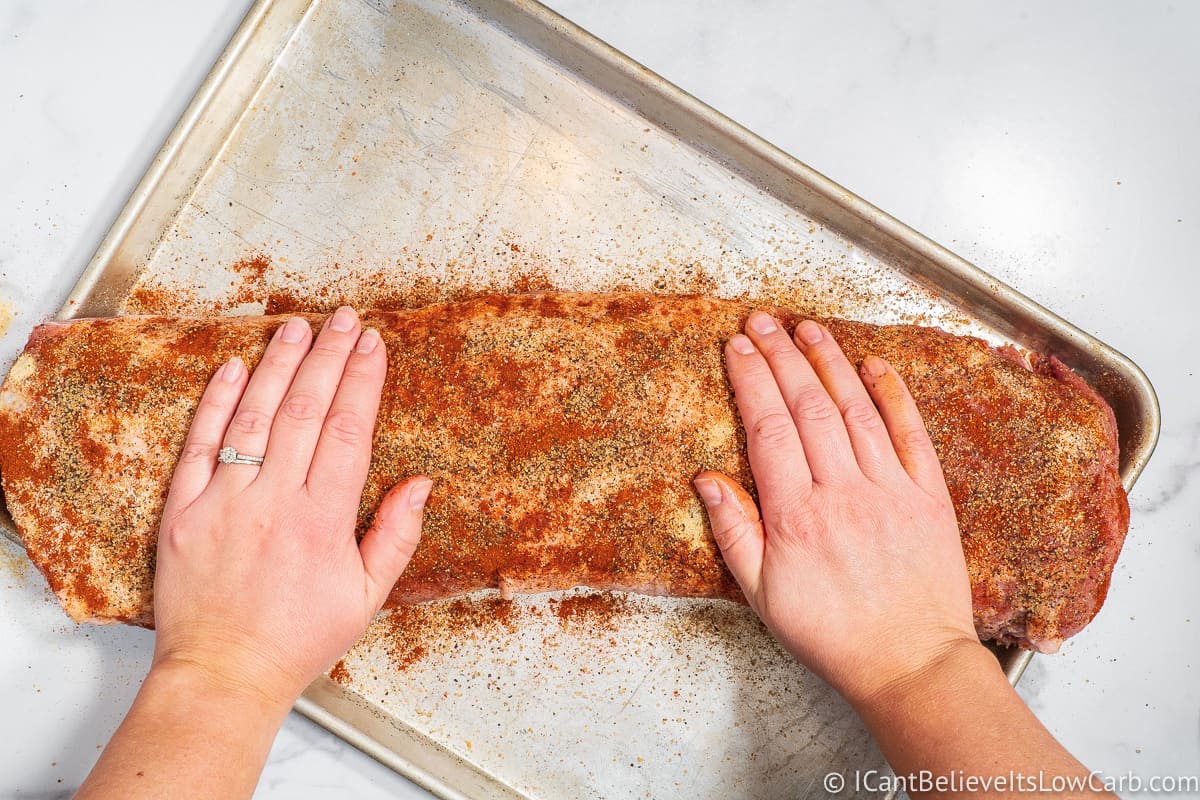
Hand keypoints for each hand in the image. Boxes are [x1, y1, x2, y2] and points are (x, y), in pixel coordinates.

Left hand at [152, 306, 430, 710]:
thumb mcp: (367, 597)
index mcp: (322, 520)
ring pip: (254, 416)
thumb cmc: (299, 639)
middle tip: (345, 318)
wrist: (225, 673)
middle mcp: (274, 501)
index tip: (374, 345)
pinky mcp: (182, 511)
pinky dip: (216, 402)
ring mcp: (224, 501)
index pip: (348, 431)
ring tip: (298, 327)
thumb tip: (421, 484)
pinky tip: (232, 367)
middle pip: (305, 410)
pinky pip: (199, 444)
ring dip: (278, 365)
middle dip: (329, 357)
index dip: (363, 381)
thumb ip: (396, 536)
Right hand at [694, 311, 980, 707]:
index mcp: (797, 516)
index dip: (750, 380)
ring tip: (807, 328)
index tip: (736, 348)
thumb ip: (734, 533)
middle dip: (781, 356)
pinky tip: (875, 366)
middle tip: (762, 322)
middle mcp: (843, 492)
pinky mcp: (929, 497)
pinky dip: (894, 395)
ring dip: (830, 362)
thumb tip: (706, 480)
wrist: (910, 664)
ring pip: (856, 409)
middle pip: (808, 406)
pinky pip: (910, 434)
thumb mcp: (762, 596)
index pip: (767, 428)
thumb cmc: (832, 635)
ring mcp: (890, 490)